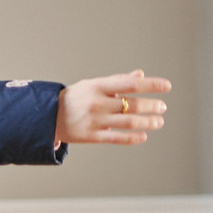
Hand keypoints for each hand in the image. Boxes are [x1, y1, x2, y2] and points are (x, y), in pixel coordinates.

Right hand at [55, 69, 170, 145]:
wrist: (46, 115)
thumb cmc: (74, 98)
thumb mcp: (92, 85)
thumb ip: (117, 81)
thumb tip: (140, 75)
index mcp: (98, 86)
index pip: (129, 83)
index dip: (151, 85)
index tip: (167, 86)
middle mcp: (97, 103)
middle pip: (132, 104)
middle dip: (151, 105)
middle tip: (162, 107)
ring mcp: (94, 120)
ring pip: (128, 122)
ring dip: (148, 122)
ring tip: (159, 121)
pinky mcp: (91, 136)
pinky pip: (116, 138)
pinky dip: (132, 138)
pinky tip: (143, 136)